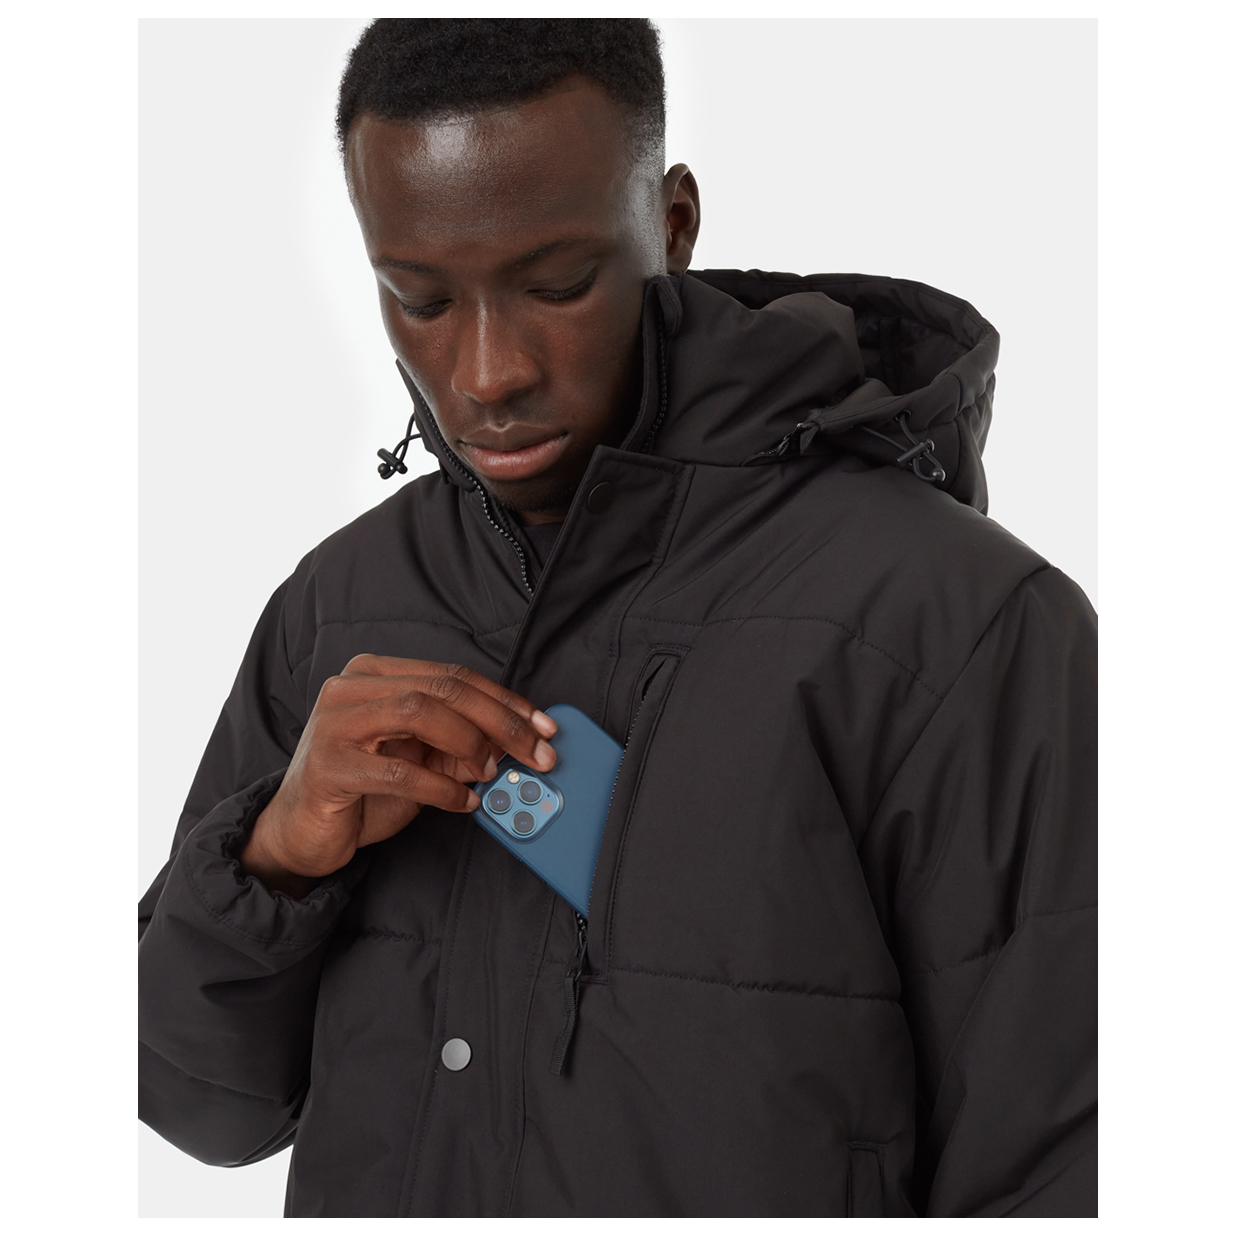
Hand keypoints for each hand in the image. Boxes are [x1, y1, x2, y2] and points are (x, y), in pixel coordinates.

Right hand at [240, 656, 556, 894]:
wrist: (301, 831)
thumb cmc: (363, 789)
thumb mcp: (420, 760)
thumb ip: (459, 744)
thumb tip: (515, 743)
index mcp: (376, 674)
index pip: (454, 676)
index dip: (505, 700)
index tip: (544, 726)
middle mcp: (351, 687)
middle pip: (442, 689)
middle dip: (500, 721)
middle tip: (537, 752)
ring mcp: (334, 723)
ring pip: (418, 711)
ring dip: (468, 742)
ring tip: (490, 772)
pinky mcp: (327, 765)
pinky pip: (396, 770)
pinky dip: (441, 787)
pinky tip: (462, 802)